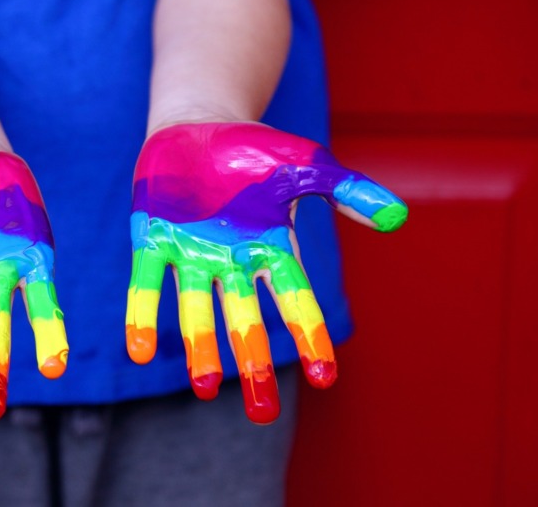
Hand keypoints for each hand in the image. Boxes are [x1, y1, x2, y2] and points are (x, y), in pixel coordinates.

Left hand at [127, 122, 406, 423]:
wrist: (199, 124)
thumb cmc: (256, 150)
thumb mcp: (306, 164)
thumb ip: (347, 191)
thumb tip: (397, 217)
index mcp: (270, 247)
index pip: (295, 298)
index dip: (309, 336)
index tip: (324, 377)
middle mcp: (231, 261)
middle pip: (244, 320)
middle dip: (252, 363)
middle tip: (262, 413)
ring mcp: (190, 252)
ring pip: (197, 309)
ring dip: (201, 348)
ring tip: (204, 388)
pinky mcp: (151, 239)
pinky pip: (147, 282)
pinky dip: (143, 314)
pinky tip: (140, 352)